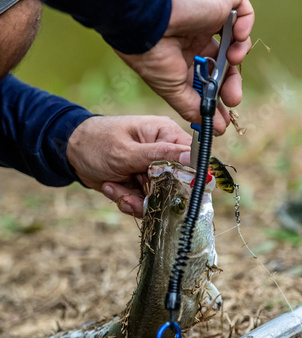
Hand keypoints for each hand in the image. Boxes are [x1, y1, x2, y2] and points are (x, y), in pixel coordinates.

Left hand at [66, 115, 190, 217]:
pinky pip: (145, 202)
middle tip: (130, 193)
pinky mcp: (143, 185)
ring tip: (114, 189)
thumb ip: (161, 155)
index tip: (177, 192)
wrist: (71, 153)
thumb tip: (193, 158)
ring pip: (160, 198)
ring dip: (135, 199)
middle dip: (154, 194)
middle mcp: (164, 153)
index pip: (192, 157)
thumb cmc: (96, 142)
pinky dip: (127, 201)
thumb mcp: (127, 151)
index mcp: (166, 135)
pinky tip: (111, 188)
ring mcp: (153, 171)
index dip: (191, 177)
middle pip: (177, 184)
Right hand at [115, 0, 253, 134]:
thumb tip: (217, 130)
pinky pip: (241, 6)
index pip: (211, 79)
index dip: (220, 97)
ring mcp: (207, 20)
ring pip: (237, 37)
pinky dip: (247, 21)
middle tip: (233, 98)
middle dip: (233, 82)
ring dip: (240, 54)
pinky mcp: (216, 2)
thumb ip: (196, 110)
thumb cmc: (153, 59)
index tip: (225, 117)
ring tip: (233, 59)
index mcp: (185, 59)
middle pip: (226, 63)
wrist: (146, 28)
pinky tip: (237, 36)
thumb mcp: (175, 92)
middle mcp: (197, 40)